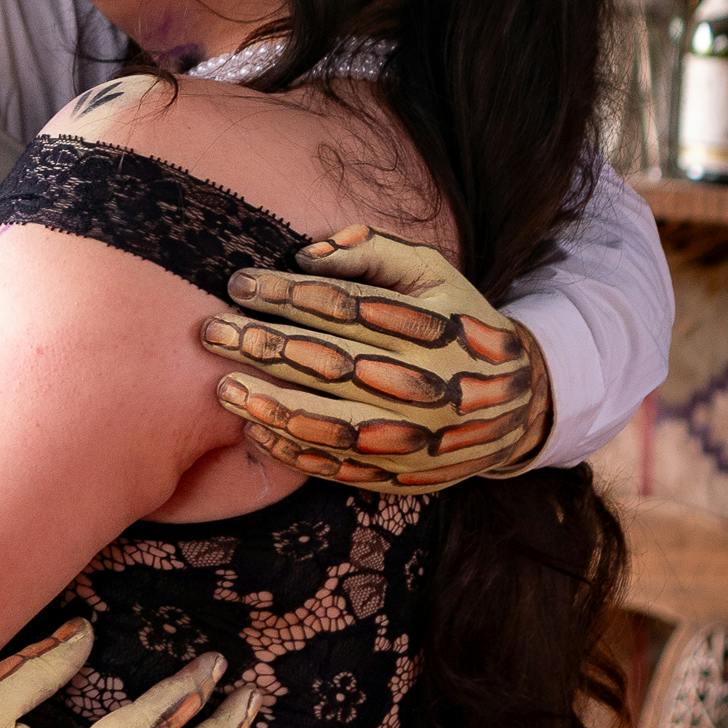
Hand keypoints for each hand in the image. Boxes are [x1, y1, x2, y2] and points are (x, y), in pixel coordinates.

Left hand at [200, 223, 547, 491]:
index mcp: (432, 328)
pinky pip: (339, 467)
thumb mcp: (432, 274)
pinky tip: (254, 428)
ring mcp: (414, 437)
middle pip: (332, 364)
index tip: (240, 283)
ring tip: (222, 387)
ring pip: (331, 424)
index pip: (346, 306)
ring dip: (270, 405)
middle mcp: (425, 385)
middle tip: (211, 331)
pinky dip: (293, 451)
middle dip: (265, 345)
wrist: (515, 406)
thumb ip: (374, 252)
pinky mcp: (402, 475)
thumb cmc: (456, 322)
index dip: (288, 293)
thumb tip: (305, 254)